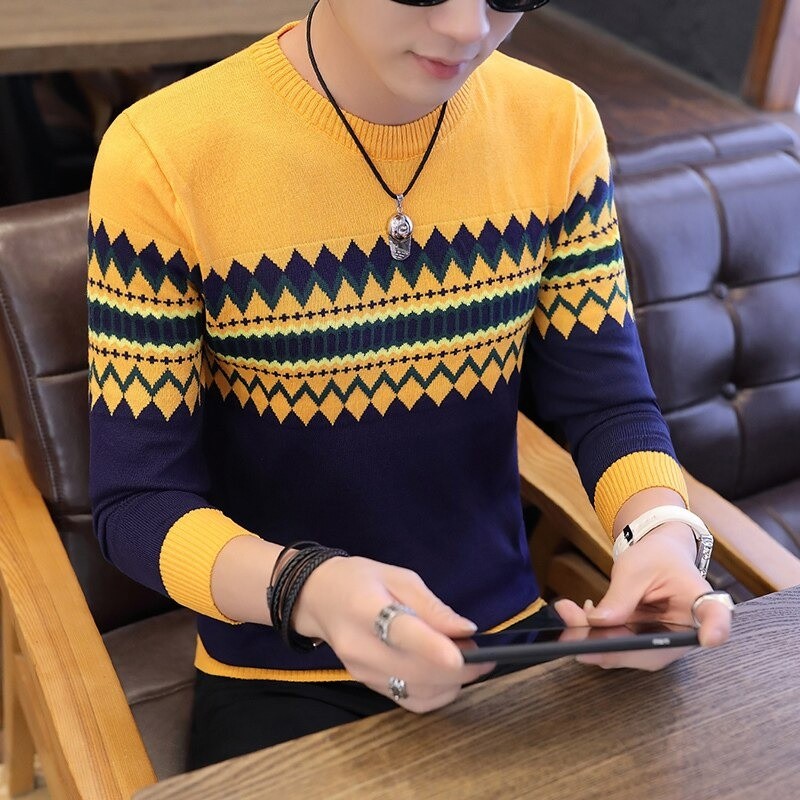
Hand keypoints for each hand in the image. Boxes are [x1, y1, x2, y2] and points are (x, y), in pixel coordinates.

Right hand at [292, 556, 493, 712]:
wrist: (318, 599)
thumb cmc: (359, 580)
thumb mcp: (398, 576)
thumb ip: (431, 606)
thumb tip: (466, 630)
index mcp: (365, 608)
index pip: (403, 634)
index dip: (436, 648)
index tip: (466, 654)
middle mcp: (361, 648)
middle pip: (416, 671)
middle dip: (458, 668)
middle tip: (481, 651)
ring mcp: (362, 672)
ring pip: (416, 692)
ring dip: (450, 683)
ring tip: (467, 662)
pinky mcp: (367, 686)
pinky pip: (409, 700)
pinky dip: (435, 693)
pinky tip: (446, 676)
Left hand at [586, 522, 731, 648]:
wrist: (658, 556)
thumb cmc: (656, 557)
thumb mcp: (636, 567)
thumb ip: (620, 596)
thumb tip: (597, 623)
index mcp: (700, 602)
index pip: (715, 616)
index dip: (715, 629)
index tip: (712, 637)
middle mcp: (687, 632)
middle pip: (653, 649)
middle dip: (608, 645)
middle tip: (574, 629)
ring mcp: (666, 643)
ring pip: (629, 653)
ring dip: (593, 640)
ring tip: (567, 613)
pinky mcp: (646, 645)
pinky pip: (618, 646)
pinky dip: (593, 635)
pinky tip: (576, 614)